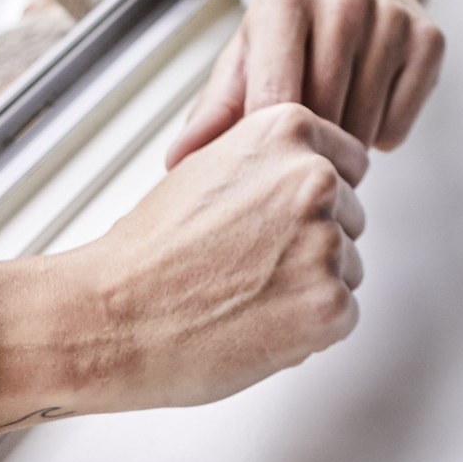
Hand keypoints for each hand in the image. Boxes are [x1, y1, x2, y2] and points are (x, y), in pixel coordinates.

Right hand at [0, 103, 368, 430]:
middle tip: (252, 265)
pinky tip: (256, 323)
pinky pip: (342, 317)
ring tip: (245, 294)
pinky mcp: (328, 304)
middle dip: (313, 243)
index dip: (314, 199)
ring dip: (311, 287)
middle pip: (351, 217)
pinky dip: (308, 330)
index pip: (349, 163)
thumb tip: (312, 170)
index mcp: (287, 131)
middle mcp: (316, 178)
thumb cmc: (148, 251)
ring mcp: (325, 241)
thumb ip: (270, 161)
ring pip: (348, 269)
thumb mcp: (210, 164)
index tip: (285, 219)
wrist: (111, 315)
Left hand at [167, 0, 445, 163]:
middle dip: (308, 146)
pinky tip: (365, 110)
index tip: (264, 162)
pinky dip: (379, 135)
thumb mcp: (245, 56)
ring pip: (363, 125)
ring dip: (343, 144)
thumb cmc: (291, 28)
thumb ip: (214, 109)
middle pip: (323, 114)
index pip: (275, 99)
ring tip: (329, 126)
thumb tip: (178, 161)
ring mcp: (392, 17)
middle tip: (298, 150)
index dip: (269, 146)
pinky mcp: (429, 40)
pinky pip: (398, 124)